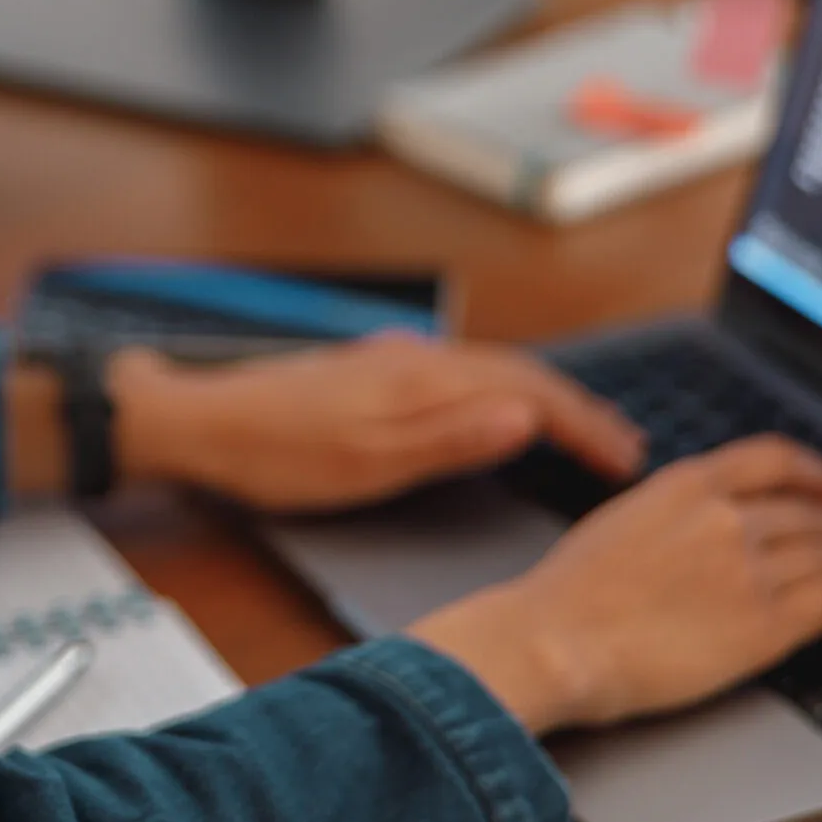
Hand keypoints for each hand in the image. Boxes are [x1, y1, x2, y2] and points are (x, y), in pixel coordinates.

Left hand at [108, 336, 646, 513]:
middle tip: (621, 448)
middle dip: (577, 409)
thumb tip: (525, 417)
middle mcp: (414, 359)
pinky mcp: (370, 374)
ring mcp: (390, 363)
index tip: (626, 459)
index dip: (586, 425)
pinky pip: (457, 376)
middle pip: (518, 374)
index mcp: (423, 378)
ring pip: (489, 372)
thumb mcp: (366, 463)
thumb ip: (448, 439)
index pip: (531, 392)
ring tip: (577, 431)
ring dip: (541, 400)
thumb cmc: (273, 453)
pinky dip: (497, 394)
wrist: (195, 423)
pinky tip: (495, 412)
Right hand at [409, 436, 821, 733]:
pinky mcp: (765, 621)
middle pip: (811, 512)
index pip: (773, 460)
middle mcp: (725, 517)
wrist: (559, 640)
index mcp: (685, 485)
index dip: (816, 472)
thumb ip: (669, 517)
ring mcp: (749, 567)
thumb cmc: (567, 597)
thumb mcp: (618, 524)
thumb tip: (697, 532)